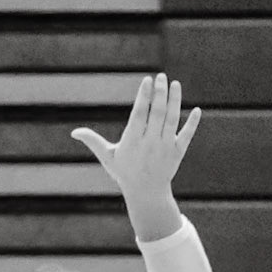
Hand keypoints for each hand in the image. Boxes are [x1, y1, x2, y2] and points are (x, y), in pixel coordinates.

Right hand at [71, 73, 200, 203]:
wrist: (146, 194)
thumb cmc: (125, 173)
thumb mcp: (108, 157)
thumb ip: (93, 142)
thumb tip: (74, 132)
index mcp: (132, 142)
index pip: (140, 114)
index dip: (144, 96)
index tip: (147, 81)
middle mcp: (150, 143)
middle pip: (157, 113)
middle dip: (160, 93)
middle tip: (161, 77)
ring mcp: (165, 148)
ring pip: (172, 120)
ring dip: (175, 100)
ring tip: (175, 84)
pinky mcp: (177, 152)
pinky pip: (187, 135)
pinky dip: (193, 123)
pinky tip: (197, 109)